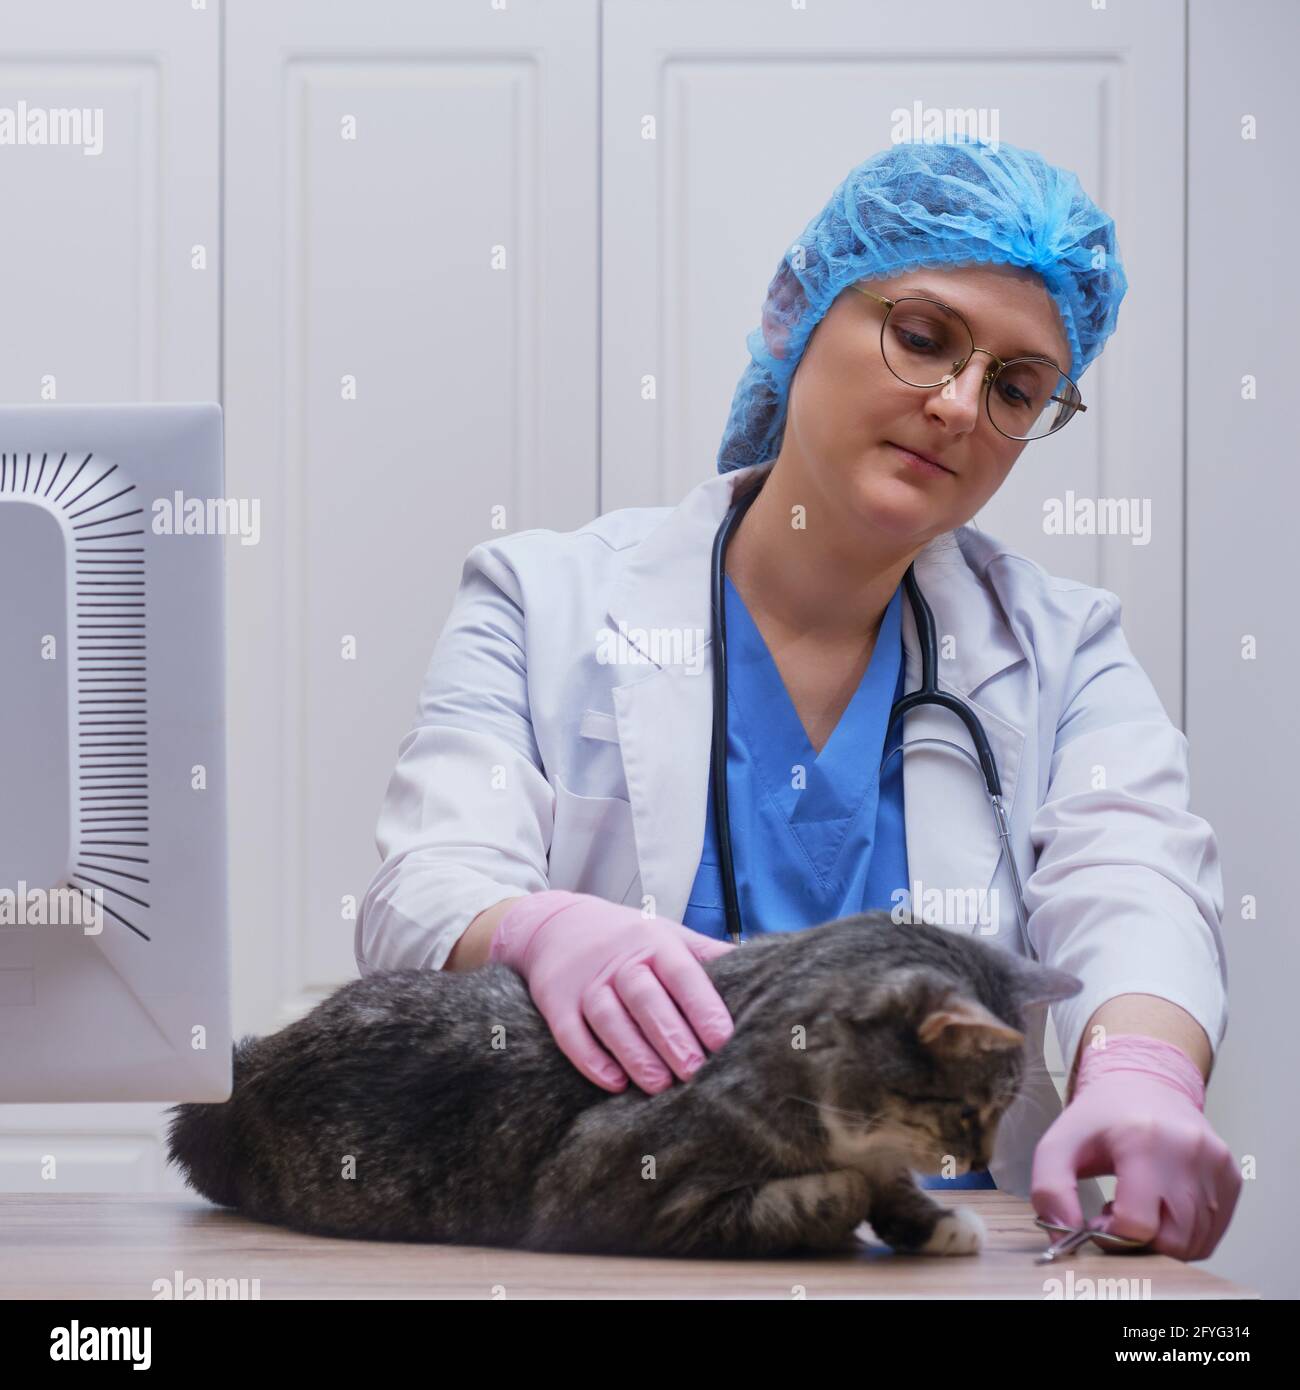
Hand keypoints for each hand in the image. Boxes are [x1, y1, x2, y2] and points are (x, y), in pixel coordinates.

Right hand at [489, 890, 736, 1093]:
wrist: (557, 923)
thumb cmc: (628, 938)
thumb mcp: (667, 934)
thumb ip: (707, 955)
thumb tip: (761, 967)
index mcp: (653, 943)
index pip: (680, 973)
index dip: (702, 1005)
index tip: (722, 1039)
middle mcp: (619, 961)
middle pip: (645, 998)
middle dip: (670, 1036)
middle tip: (695, 1071)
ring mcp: (585, 982)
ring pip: (609, 1019)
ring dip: (634, 1053)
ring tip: (659, 1085)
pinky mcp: (556, 1003)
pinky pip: (571, 1034)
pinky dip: (591, 1060)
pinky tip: (613, 1082)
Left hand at [1031, 1034, 1240, 1260]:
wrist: (1145, 1081)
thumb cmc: (1101, 1116)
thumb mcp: (1058, 1144)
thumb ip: (1049, 1189)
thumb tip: (1065, 1233)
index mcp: (1143, 1141)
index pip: (1137, 1224)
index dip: (1112, 1235)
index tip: (1100, 1218)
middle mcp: (1189, 1151)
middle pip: (1172, 1241)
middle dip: (1139, 1242)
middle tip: (1119, 1215)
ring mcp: (1216, 1165)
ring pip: (1195, 1243)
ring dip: (1163, 1239)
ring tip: (1139, 1207)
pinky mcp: (1232, 1176)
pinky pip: (1212, 1233)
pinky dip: (1186, 1234)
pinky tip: (1163, 1207)